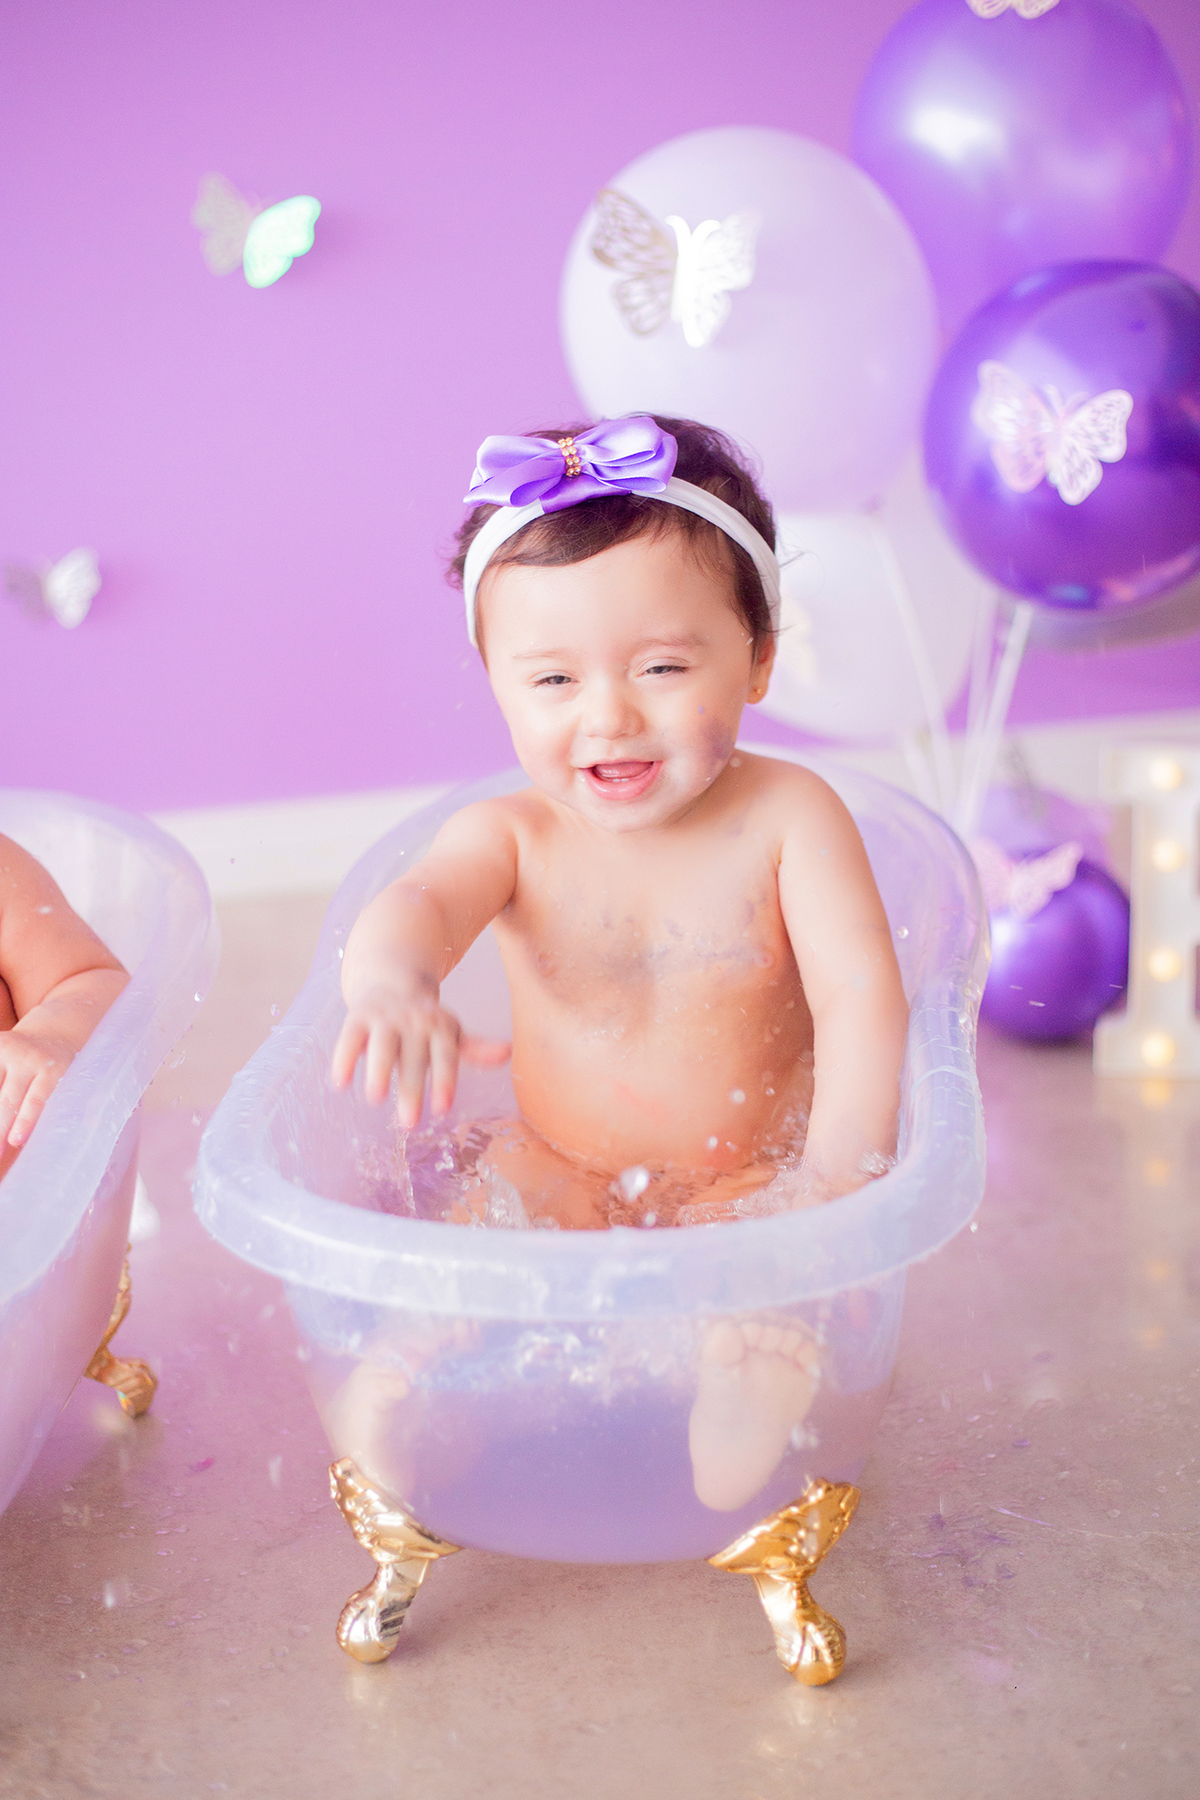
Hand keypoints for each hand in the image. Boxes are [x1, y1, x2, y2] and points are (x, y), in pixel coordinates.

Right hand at [0, 1026, 71, 1148]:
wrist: (52, 1036)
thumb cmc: (57, 1073)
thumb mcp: (64, 1086)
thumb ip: (49, 1108)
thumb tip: (21, 1143)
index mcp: (52, 1070)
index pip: (36, 1100)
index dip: (25, 1122)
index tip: (15, 1142)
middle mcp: (28, 1058)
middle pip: (8, 1100)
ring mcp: (7, 1050)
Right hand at [330, 981, 509, 1128]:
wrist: (390, 982)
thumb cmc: (425, 1022)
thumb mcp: (451, 1034)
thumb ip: (475, 1049)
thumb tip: (508, 1053)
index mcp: (440, 1026)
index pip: (445, 1055)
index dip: (445, 1080)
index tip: (442, 1109)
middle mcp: (413, 1020)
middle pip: (413, 1057)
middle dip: (411, 1089)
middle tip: (409, 1124)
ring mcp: (384, 1018)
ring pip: (382, 1046)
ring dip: (379, 1070)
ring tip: (376, 1098)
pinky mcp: (357, 1018)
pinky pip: (349, 1039)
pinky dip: (344, 1059)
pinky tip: (340, 1083)